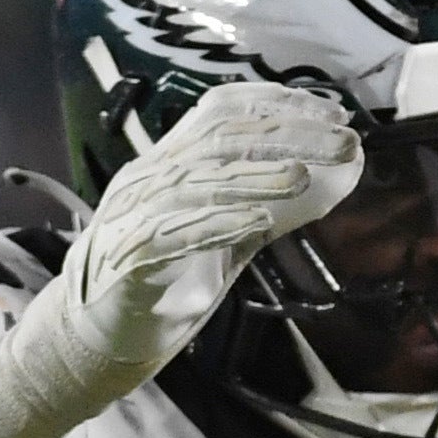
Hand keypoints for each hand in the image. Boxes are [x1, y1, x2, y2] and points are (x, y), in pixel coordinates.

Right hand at [0, 78, 360, 437]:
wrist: (96, 334)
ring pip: (198, 181)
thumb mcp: (224, 234)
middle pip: (221, 140)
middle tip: (342, 141)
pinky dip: (217, 224)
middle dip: (286, 135)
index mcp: (171, 162)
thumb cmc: (167, 280)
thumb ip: (267, 205)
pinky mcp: (129, 258)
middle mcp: (150, 177)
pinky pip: (173, 234)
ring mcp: (136, 214)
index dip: (277, 103)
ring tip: (303, 177)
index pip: (222, 111)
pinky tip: (256, 221)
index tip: (333, 112)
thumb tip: (328, 177)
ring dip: (255, 177)